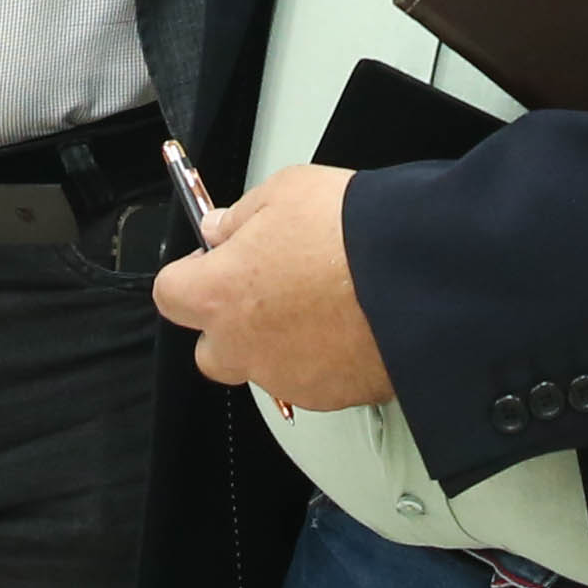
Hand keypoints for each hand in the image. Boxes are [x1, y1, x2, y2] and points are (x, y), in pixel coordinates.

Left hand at [150, 166, 395, 410]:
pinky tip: (351, 326)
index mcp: (220, 293)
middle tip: (268, 290)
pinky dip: (323, 361)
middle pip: (212, 351)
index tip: (214, 261)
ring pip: (265, 368)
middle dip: (231, 326)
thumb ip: (240, 216)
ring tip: (323, 304)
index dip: (190, 276)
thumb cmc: (350, 231)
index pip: (171, 295)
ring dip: (280, 343)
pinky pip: (312, 382)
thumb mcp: (286, 191)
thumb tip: (221, 230)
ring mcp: (286, 377)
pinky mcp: (330, 396)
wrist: (416, 276)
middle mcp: (244, 345)